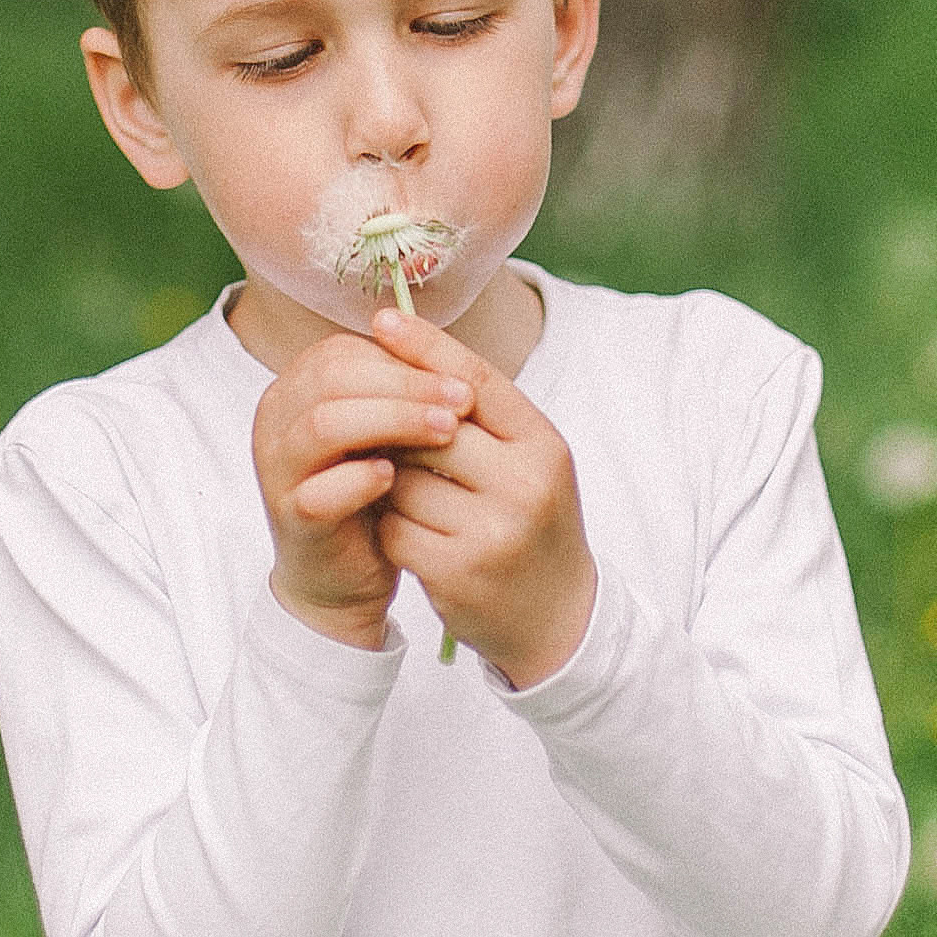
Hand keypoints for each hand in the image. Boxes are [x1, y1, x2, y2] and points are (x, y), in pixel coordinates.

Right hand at [253, 329, 475, 650]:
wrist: (343, 575)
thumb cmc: (371, 493)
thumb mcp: (388, 433)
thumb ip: (403, 395)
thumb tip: (454, 364)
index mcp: (296, 389)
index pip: (343, 352)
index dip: (405, 359)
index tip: (463, 379)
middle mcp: (277, 420)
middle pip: (333, 379)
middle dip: (405, 386)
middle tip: (463, 401)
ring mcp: (277, 469)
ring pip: (323, 426)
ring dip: (391, 422)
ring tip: (446, 432)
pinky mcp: (292, 518)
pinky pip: (318, 492)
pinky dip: (359, 480)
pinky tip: (397, 478)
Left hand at [365, 307, 596, 687]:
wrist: (557, 618)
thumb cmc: (530, 523)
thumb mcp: (527, 462)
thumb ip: (481, 416)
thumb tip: (409, 348)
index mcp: (543, 445)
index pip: (476, 380)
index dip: (425, 346)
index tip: (381, 319)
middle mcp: (525, 484)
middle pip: (429, 428)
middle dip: (396, 429)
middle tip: (379, 431)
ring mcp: (493, 530)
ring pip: (402, 480)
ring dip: (390, 486)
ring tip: (410, 498)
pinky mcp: (458, 571)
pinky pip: (393, 528)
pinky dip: (389, 529)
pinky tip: (410, 536)